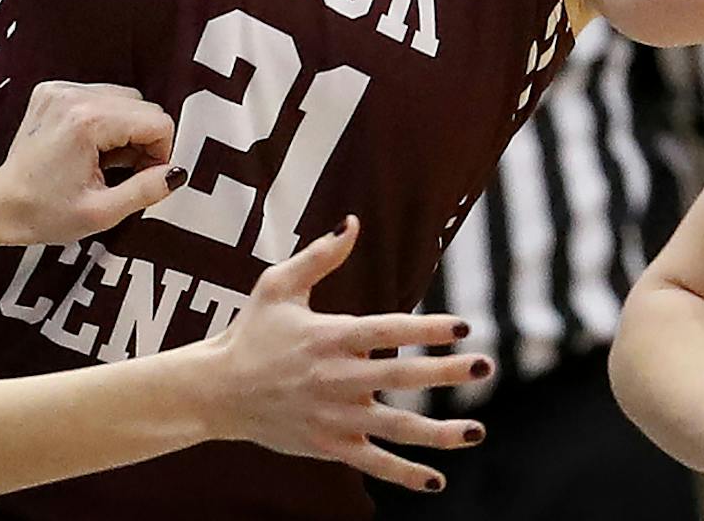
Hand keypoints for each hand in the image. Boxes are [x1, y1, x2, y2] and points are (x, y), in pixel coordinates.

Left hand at [0, 80, 179, 244]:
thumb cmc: (44, 213)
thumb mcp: (101, 212)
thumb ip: (145, 190)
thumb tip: (176, 173)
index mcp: (88, 122)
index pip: (157, 121)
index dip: (160, 153)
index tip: (143, 178)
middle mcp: (74, 95)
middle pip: (143, 107)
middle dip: (143, 141)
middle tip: (123, 173)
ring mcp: (61, 89)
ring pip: (125, 99)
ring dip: (126, 129)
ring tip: (104, 161)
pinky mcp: (53, 91)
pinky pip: (101, 96)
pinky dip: (105, 120)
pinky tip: (89, 147)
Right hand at [204, 217, 493, 493]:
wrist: (217, 392)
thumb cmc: (251, 333)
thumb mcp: (278, 286)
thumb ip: (320, 256)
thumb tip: (353, 223)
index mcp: (330, 336)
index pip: (388, 331)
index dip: (428, 328)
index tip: (464, 325)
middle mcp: (337, 377)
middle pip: (401, 376)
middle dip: (447, 372)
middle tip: (486, 366)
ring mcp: (335, 416)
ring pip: (396, 427)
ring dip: (439, 433)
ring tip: (477, 431)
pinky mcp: (328, 446)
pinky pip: (373, 463)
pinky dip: (405, 475)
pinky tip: (437, 480)